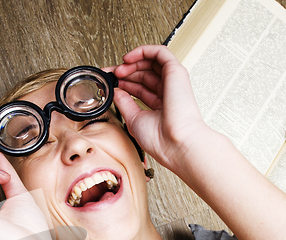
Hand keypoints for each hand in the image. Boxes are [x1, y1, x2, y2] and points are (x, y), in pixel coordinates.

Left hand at [106, 45, 209, 170]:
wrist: (174, 143)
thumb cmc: (160, 139)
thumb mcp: (134, 119)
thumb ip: (125, 103)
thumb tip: (117, 92)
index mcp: (160, 106)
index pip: (140, 88)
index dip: (124, 83)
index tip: (110, 83)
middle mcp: (168, 93)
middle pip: (144, 74)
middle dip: (125, 72)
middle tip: (110, 75)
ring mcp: (172, 82)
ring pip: (151, 62)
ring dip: (132, 62)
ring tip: (118, 69)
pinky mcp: (176, 72)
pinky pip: (160, 52)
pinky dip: (144, 51)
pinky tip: (129, 58)